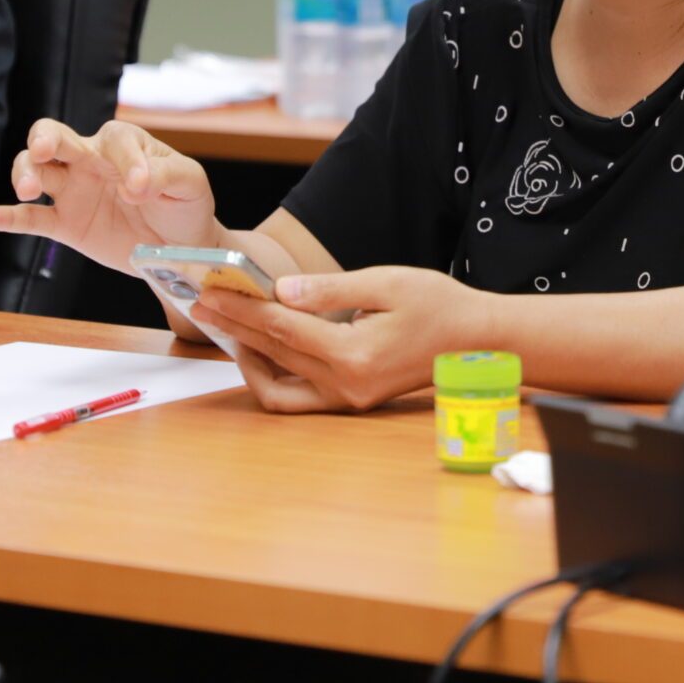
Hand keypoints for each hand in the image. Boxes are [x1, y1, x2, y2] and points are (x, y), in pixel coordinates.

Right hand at [0, 119, 218, 271]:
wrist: (181, 248)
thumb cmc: (186, 206)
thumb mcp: (190, 185)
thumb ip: (166, 175)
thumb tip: (135, 182)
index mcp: (125, 144)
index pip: (114, 139)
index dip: (126, 160)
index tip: (140, 188)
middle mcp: (92, 160)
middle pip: (55, 136)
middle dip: (46, 138)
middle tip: (45, 149)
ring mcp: (74, 191)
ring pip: (36, 170)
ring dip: (24, 172)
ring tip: (26, 189)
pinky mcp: (65, 223)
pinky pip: (29, 218)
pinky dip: (5, 217)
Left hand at [191, 266, 495, 412]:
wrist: (480, 341)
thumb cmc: (440, 305)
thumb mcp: (387, 282)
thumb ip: (330, 289)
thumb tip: (281, 290)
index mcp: (355, 354)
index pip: (282, 328)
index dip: (241, 309)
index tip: (209, 293)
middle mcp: (347, 385)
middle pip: (274, 353)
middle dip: (235, 327)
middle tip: (204, 304)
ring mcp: (348, 398)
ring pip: (279, 383)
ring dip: (249, 355)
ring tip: (230, 326)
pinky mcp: (352, 400)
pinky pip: (298, 396)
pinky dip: (274, 373)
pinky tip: (264, 348)